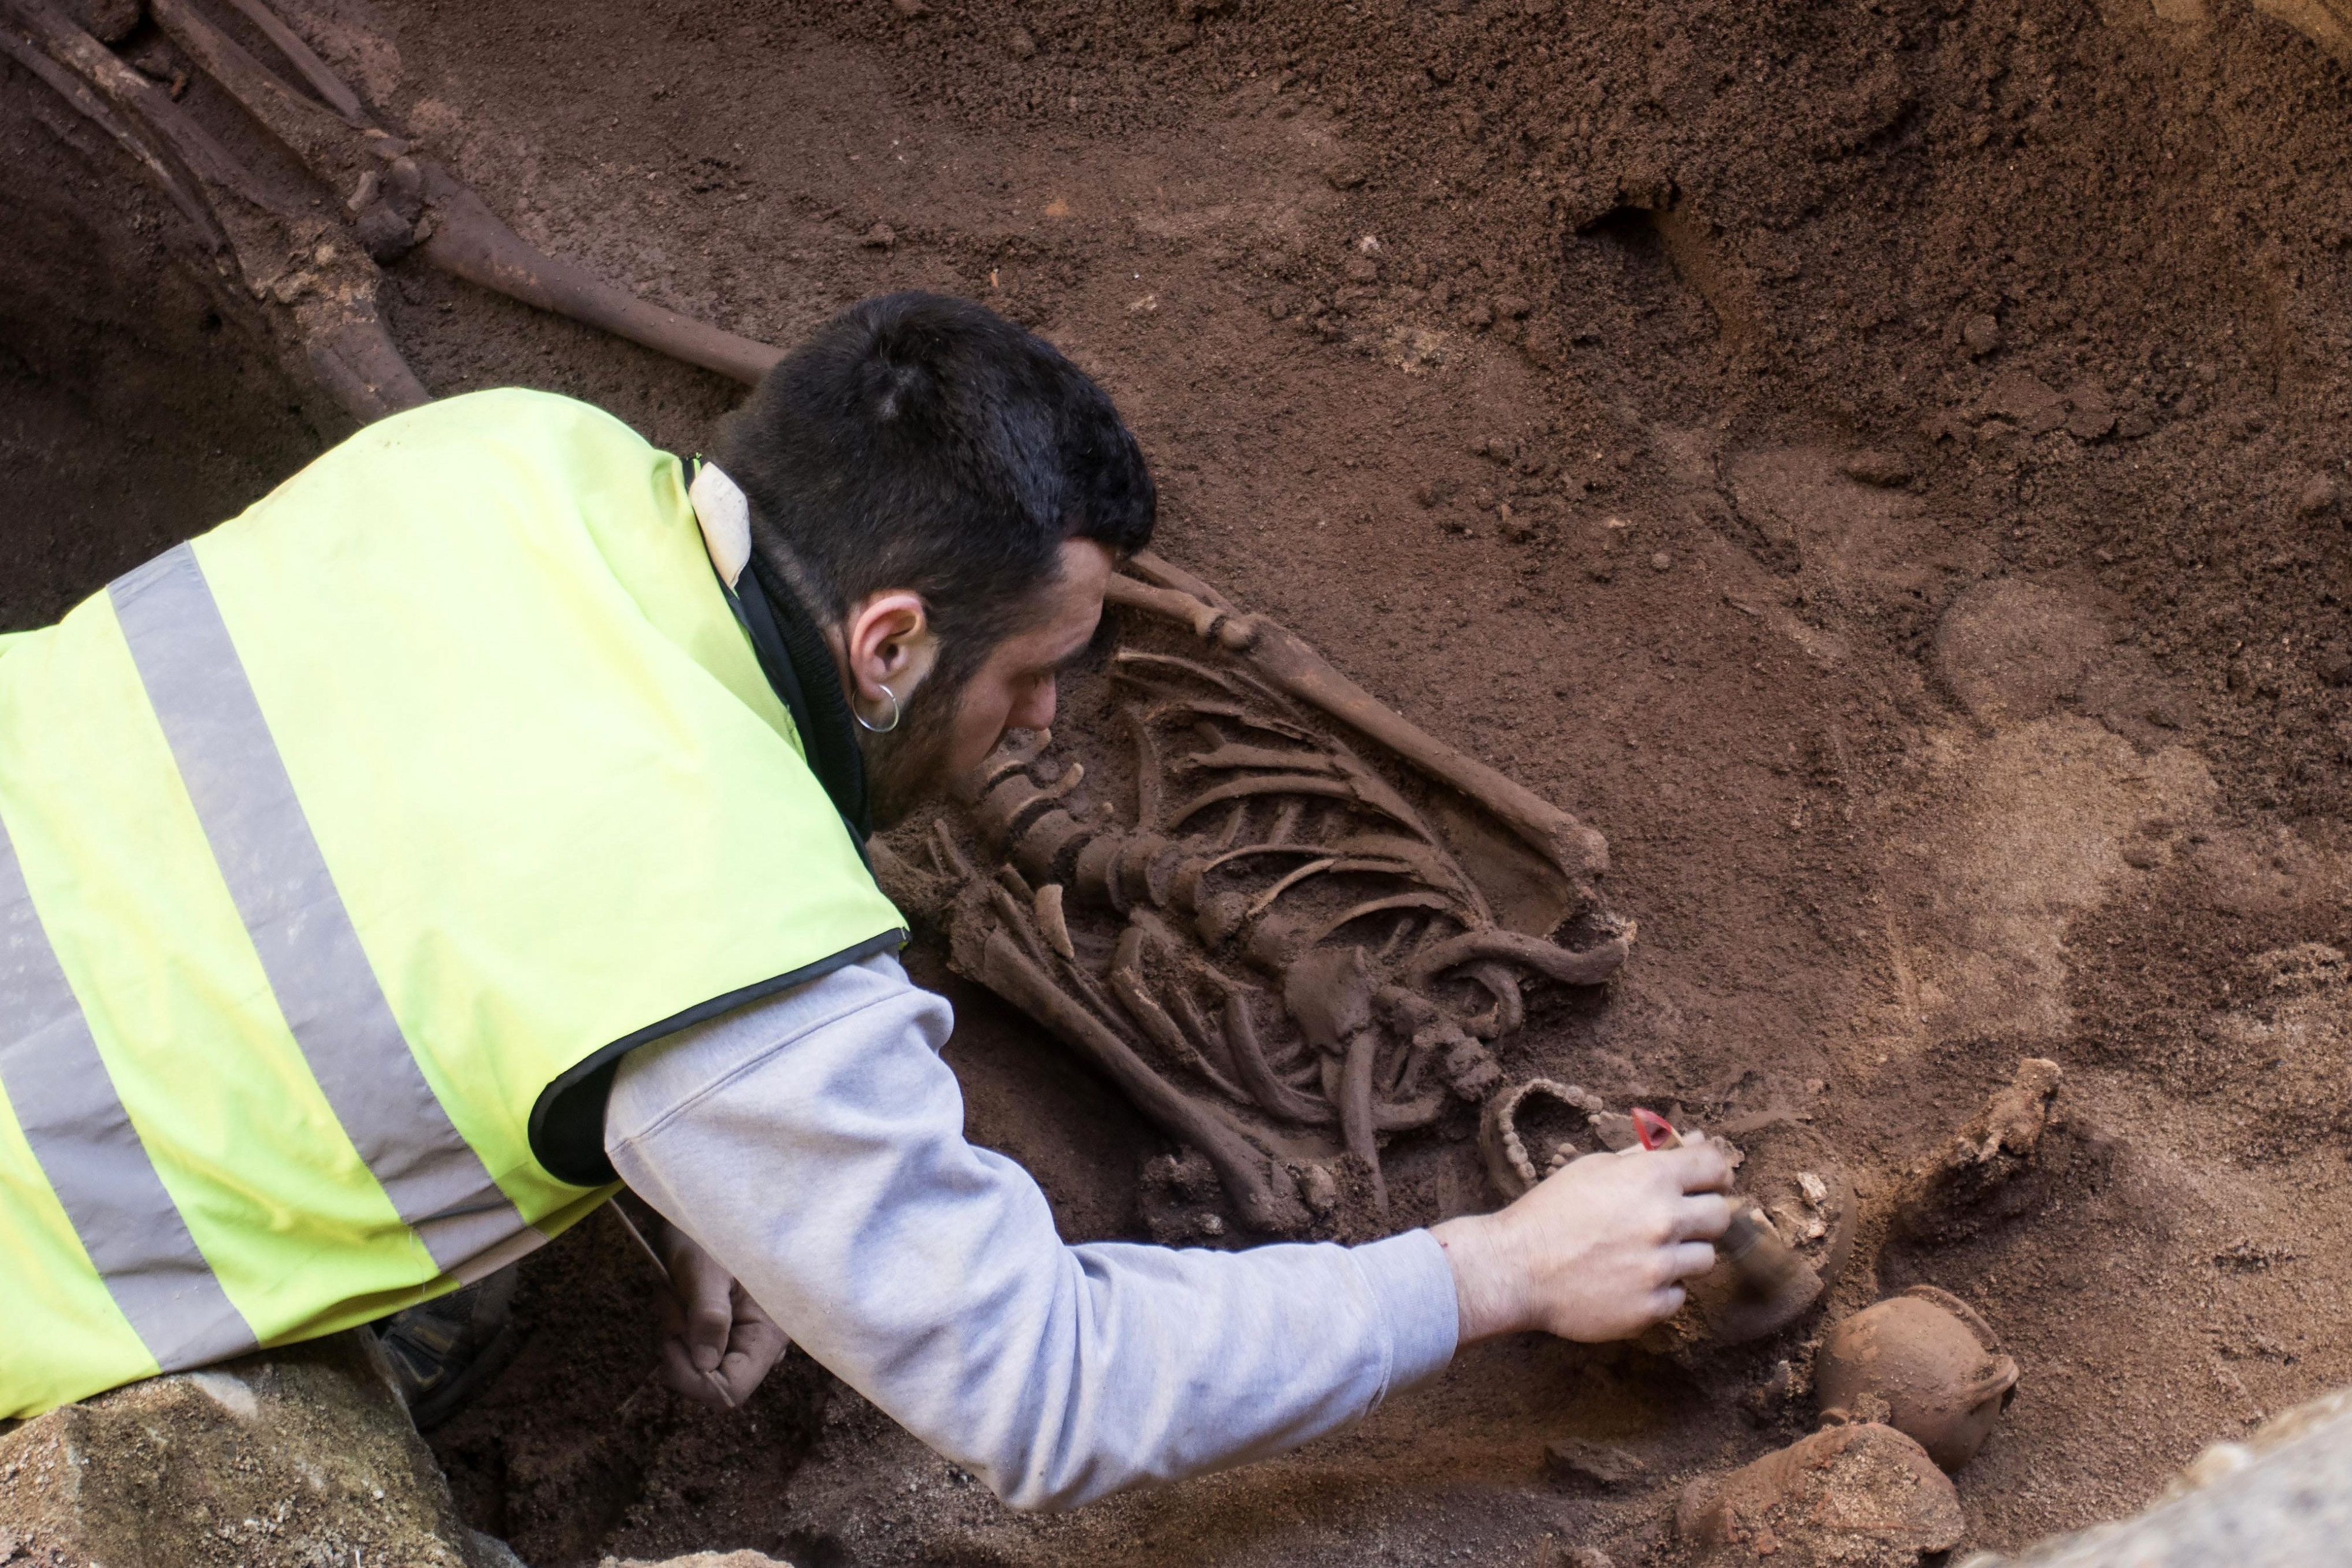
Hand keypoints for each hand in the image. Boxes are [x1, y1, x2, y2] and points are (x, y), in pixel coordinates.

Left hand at [655, 1220, 790, 1409]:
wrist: (706, 1207)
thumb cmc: (710, 1231)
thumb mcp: (705, 1269)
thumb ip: (709, 1316)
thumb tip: (705, 1365)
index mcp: (768, 1333)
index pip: (731, 1392)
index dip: (693, 1379)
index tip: (671, 1338)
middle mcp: (760, 1344)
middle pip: (709, 1381)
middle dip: (680, 1347)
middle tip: (674, 1300)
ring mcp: (743, 1339)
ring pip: (696, 1365)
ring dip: (676, 1332)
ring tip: (677, 1290)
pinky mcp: (727, 1331)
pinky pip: (693, 1349)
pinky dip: (678, 1327)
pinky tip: (680, 1296)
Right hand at [1431, 1137, 1733, 1343]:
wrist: (1514, 1269)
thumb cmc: (1550, 1212)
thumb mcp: (1594, 1169)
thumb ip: (1649, 1156)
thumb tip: (1698, 1139)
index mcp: (1649, 1179)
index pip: (1715, 1166)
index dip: (1713, 1172)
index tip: (1703, 1181)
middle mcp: (1663, 1222)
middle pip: (1721, 1215)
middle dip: (1701, 1214)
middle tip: (1669, 1220)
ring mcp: (1659, 1269)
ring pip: (1705, 1258)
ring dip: (1681, 1254)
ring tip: (1641, 1253)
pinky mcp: (1651, 1308)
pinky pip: (1679, 1295)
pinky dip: (1660, 1289)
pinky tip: (1627, 1280)